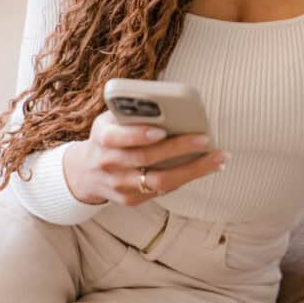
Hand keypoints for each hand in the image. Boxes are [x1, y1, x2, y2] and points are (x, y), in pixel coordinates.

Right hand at [63, 111, 225, 206]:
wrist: (85, 173)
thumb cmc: (107, 138)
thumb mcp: (109, 121)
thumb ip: (131, 113)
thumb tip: (167, 103)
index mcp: (102, 139)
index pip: (118, 138)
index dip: (139, 135)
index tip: (161, 130)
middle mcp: (109, 165)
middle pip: (146, 159)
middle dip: (178, 149)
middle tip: (205, 139)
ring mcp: (120, 186)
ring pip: (160, 181)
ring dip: (192, 170)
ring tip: (218, 159)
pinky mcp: (131, 200)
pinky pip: (163, 190)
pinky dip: (186, 178)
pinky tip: (205, 168)